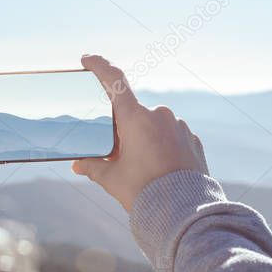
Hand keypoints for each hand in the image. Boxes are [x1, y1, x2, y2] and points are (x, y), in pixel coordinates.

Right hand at [72, 55, 207, 211]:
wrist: (184, 212)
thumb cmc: (144, 192)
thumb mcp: (111, 179)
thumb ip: (92, 166)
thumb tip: (78, 165)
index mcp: (135, 118)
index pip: (113, 81)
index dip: (99, 66)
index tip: (88, 59)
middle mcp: (159, 115)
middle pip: (133, 113)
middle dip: (123, 129)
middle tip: (117, 154)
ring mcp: (180, 126)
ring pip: (154, 125)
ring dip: (145, 138)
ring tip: (142, 168)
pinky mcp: (193, 140)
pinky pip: (172, 136)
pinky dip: (163, 146)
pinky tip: (159, 169)